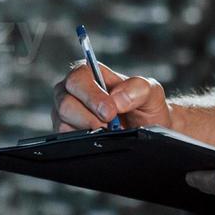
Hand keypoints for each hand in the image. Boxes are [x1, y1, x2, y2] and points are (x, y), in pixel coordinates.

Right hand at [52, 61, 171, 131]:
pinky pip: (65, 137)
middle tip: (110, 124)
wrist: (146, 132)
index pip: (77, 78)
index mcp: (90, 73)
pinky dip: (85, 140)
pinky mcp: (66, 131)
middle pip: (66, 102)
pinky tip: (100, 137)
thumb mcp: (151, 92)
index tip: (110, 112)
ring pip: (64, 121)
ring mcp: (67, 112)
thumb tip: (116, 99)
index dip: (92, 96)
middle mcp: (73, 91)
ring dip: (89, 129)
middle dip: (89, 116)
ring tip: (108, 130)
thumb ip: (137, 88)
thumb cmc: (145, 107)